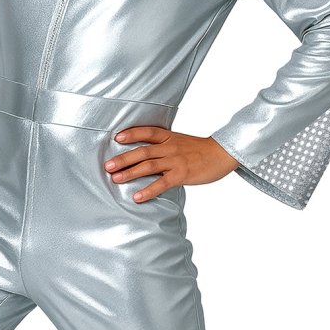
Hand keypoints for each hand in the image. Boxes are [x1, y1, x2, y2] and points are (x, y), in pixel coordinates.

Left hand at [103, 126, 239, 202]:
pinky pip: (162, 183)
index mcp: (169, 137)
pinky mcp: (182, 174)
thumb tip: (147, 155)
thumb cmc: (200, 150)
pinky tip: (137, 197)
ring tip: (116, 179)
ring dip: (130, 173)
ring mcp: (175, 161)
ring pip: (148, 166)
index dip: (131, 134)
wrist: (222, 154)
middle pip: (142, 151)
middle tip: (108, 166)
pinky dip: (148, 190)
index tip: (116, 137)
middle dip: (123, 158)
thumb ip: (165, 146)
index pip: (147, 132)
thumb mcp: (181, 142)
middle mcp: (170, 147)